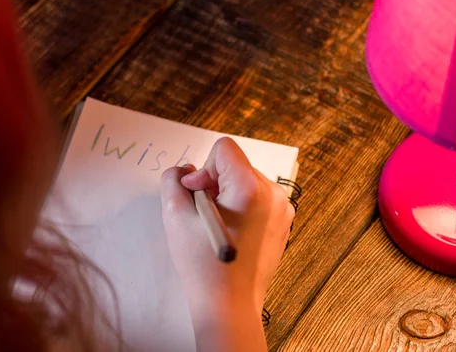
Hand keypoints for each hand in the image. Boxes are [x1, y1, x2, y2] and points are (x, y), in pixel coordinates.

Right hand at [160, 137, 293, 350]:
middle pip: (235, 165)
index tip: (196, 195)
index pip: (224, 149)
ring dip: (226, 196)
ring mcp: (282, 210)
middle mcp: (273, 194)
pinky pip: (256, 199)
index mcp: (250, 187)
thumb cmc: (204, 265)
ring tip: (215, 225)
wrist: (229, 305)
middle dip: (214, 183)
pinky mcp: (282, 223)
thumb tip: (183, 171)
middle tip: (202, 213)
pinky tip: (229, 232)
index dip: (203, 169)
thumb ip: (173, 181)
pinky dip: (239, 208)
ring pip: (245, 181)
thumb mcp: (176, 216)